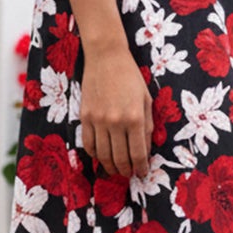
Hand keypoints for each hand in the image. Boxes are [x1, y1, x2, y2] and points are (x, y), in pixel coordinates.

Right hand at [79, 46, 153, 180]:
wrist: (106, 57)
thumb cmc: (130, 77)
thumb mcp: (146, 99)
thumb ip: (147, 125)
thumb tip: (145, 150)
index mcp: (135, 118)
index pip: (138, 154)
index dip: (140, 168)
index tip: (142, 173)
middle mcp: (116, 122)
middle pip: (120, 158)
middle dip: (125, 171)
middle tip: (129, 174)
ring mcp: (98, 120)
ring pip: (103, 155)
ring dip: (110, 167)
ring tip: (116, 170)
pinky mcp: (85, 116)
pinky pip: (88, 143)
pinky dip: (95, 155)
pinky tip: (101, 157)